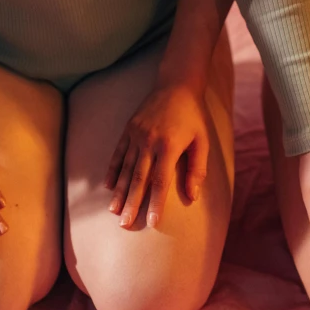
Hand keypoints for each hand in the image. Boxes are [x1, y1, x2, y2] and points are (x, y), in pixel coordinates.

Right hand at [106, 84, 207, 227]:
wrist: (176, 85)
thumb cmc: (193, 116)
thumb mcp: (202, 142)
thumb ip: (197, 169)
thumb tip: (192, 196)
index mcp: (169, 146)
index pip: (161, 181)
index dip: (156, 203)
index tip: (152, 222)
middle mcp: (149, 142)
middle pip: (138, 179)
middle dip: (132, 203)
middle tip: (125, 224)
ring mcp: (136, 135)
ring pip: (125, 169)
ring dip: (119, 192)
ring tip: (114, 211)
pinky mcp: (128, 129)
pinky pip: (118, 154)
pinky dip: (112, 171)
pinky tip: (108, 187)